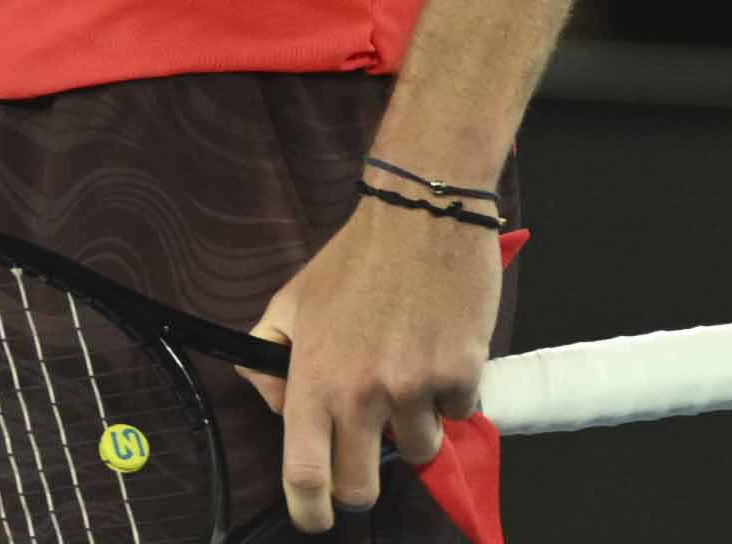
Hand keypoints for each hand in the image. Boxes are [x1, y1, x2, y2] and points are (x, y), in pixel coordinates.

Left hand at [246, 192, 499, 533]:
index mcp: (314, 379)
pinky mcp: (461, 376)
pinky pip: (458, 414)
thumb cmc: (355, 259)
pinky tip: (438, 350)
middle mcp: (361, 393)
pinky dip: (450, 395)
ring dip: (414, 426)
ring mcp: (414, 388)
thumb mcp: (292, 300)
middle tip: (366, 451)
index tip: (314, 517)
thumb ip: (270, 355)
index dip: (308, 511)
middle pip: (361, 488)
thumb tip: (273, 401)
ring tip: (407, 375)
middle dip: (363, 481)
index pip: (304, 474)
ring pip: (418, 452)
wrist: (421, 218)